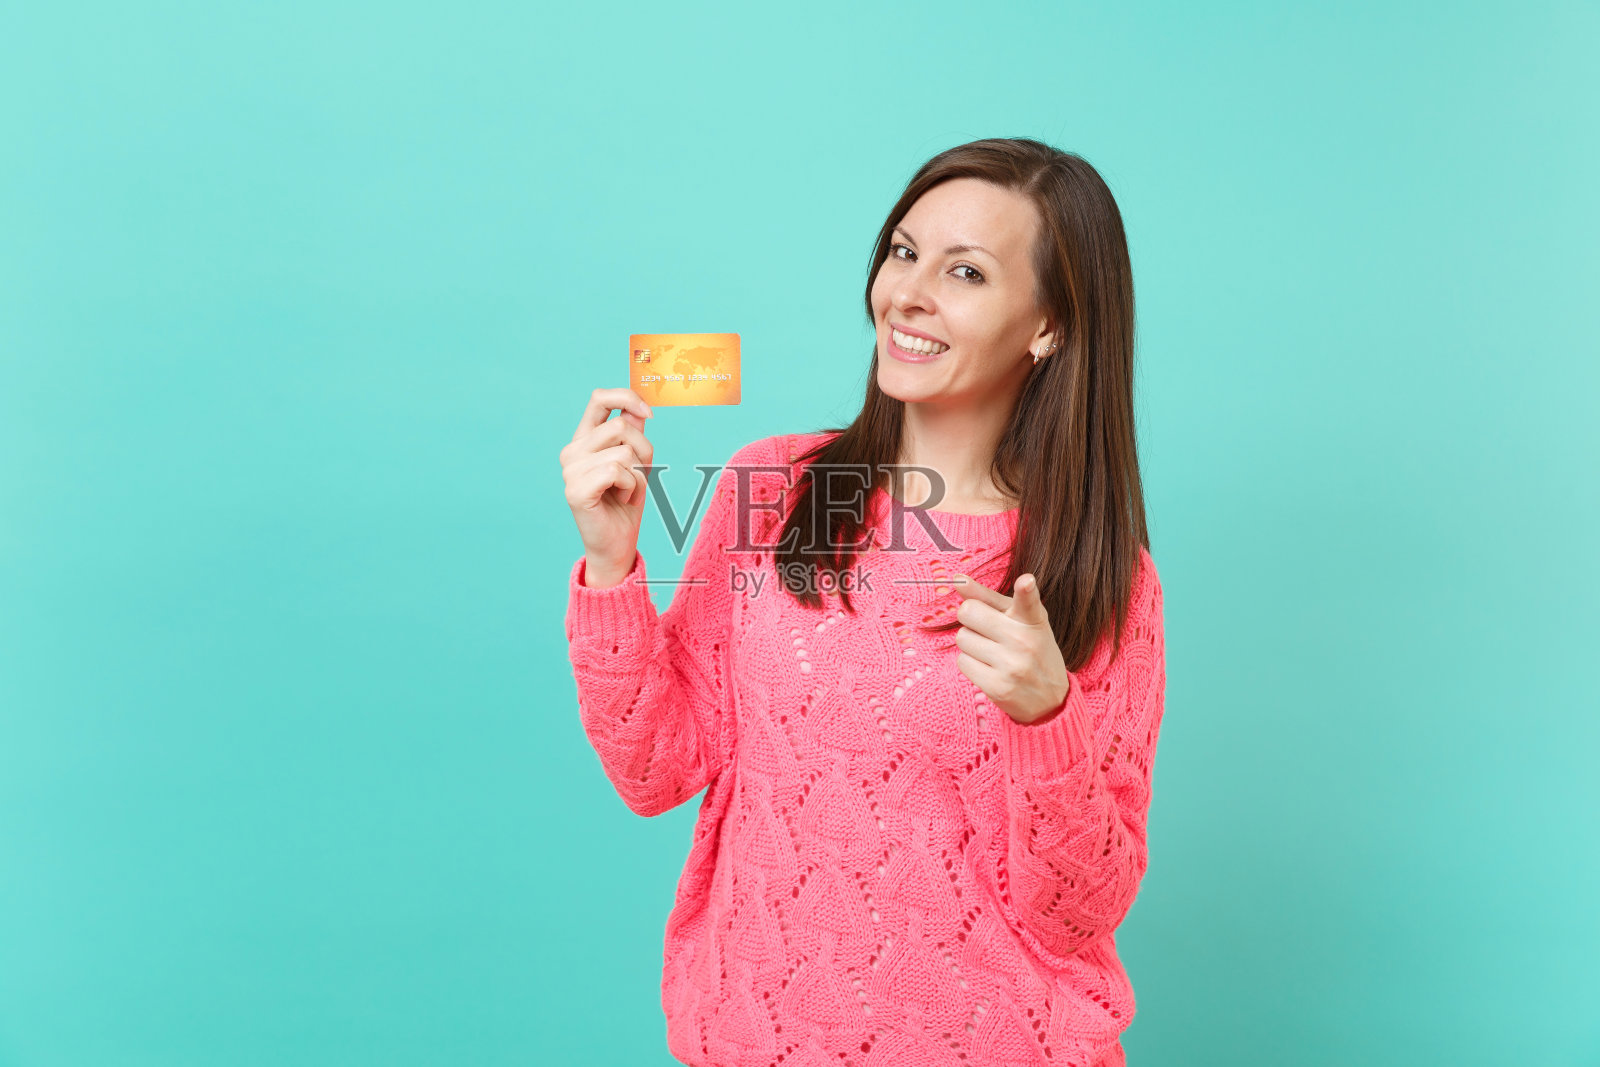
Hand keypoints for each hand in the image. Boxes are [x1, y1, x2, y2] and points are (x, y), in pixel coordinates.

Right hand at [561, 387, 653, 583]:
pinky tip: (622, 499)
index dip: (627, 398)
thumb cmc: (626, 503)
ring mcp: (570, 470)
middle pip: (621, 426)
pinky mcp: (575, 490)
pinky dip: (631, 487)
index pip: (599, 398)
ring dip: (638, 475)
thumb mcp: (636, 461)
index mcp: (584, 439)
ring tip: (626, 491)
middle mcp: (572, 451)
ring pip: (623, 452)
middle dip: (643, 451)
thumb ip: (633, 433)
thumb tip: (639, 406)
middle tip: (638, 476)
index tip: (649, 415)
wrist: (617, 544)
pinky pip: (617, 472)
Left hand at [951, 571, 1069, 724]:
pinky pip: (962, 662)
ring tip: (992, 652)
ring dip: (971, 643)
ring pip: (962, 638)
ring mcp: (1011, 665)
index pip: (1028, 601)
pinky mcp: (997, 687)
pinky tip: (989, 668)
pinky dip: (970, 663)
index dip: (1026, 589)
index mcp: (1033, 620)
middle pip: (968, 612)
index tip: (1026, 582)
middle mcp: (1024, 641)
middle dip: (971, 618)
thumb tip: (957, 579)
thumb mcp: (1020, 620)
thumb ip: (988, 598)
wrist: (1050, 700)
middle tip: (987, 629)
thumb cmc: (1031, 650)